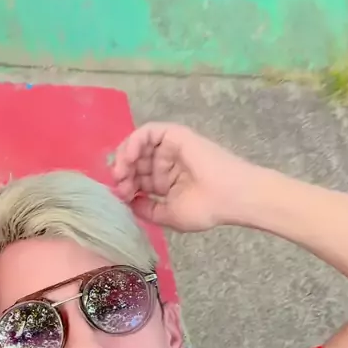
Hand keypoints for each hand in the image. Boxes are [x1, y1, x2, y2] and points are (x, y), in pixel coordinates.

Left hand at [112, 122, 260, 231]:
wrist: (229, 196)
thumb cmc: (205, 209)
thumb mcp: (169, 215)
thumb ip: (147, 209)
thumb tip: (129, 202)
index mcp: (168, 182)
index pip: (139, 179)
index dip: (126, 186)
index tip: (120, 197)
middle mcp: (168, 163)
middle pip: (136, 162)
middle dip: (123, 173)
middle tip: (118, 185)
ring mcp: (171, 148)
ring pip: (139, 146)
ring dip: (125, 157)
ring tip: (120, 172)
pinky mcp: (175, 134)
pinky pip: (148, 132)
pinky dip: (134, 141)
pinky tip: (128, 157)